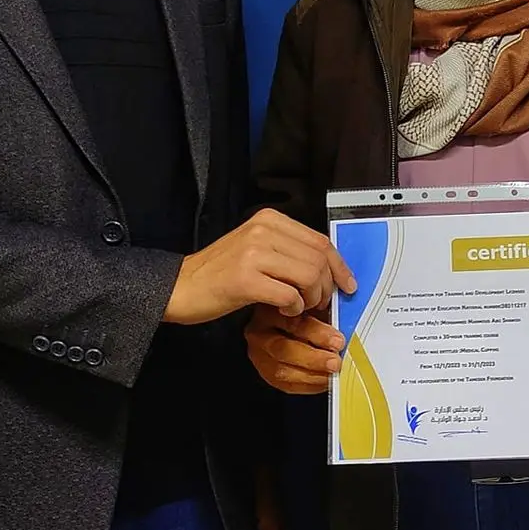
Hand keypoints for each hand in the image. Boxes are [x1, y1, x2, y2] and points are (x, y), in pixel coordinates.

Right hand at [165, 209, 354, 325]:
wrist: (181, 286)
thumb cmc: (221, 273)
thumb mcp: (257, 249)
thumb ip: (289, 251)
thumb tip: (329, 268)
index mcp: (270, 219)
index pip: (320, 240)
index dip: (339, 265)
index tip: (348, 284)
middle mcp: (263, 230)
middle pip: (318, 258)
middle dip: (326, 286)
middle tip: (319, 303)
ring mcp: (253, 253)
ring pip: (309, 275)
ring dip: (312, 298)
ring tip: (300, 306)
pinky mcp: (245, 279)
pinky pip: (289, 295)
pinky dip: (294, 307)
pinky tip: (284, 309)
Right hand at [246, 308, 345, 394]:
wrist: (287, 321)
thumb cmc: (301, 310)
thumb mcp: (311, 303)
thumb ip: (324, 310)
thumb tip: (345, 323)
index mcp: (269, 310)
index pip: (290, 322)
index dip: (316, 333)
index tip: (338, 341)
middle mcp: (259, 333)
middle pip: (283, 350)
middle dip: (313, 359)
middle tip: (335, 361)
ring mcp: (260, 356)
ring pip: (282, 371)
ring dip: (313, 375)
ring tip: (333, 373)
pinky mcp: (266, 374)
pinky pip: (287, 385)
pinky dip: (309, 385)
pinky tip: (325, 380)